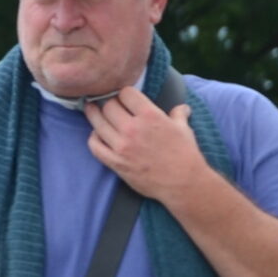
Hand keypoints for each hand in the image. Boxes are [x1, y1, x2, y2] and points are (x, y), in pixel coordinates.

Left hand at [84, 88, 208, 203]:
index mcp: (150, 115)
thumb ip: (178, 114)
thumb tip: (182, 108)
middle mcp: (132, 128)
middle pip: (108, 106)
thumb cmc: (185, 154)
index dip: (124, 93)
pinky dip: (93, 138)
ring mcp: (121, 146)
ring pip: (97, 123)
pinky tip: (97, 135)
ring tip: (92, 111)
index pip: (125, 93)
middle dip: (109, 103)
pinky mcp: (115, 162)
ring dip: (94, 116)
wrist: (182, 182)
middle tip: (109, 105)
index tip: (124, 97)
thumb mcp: (183, 129)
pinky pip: (94, 146)